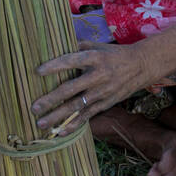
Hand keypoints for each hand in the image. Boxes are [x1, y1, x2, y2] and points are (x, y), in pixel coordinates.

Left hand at [32, 42, 147, 135]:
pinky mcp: (106, 103)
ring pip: (77, 106)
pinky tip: (60, 132)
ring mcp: (102, 92)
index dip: (55, 66)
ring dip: (58, 116)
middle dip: (51, 99)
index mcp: (94, 57)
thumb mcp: (97, 45)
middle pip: (71, 89)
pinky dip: (73, 124)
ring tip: (41, 123)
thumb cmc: (113, 54)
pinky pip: (87, 116)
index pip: (71, 61)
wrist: (141, 66)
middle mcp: (98, 76)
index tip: (38, 72)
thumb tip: (56, 43)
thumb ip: (77, 45)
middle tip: (34, 107)